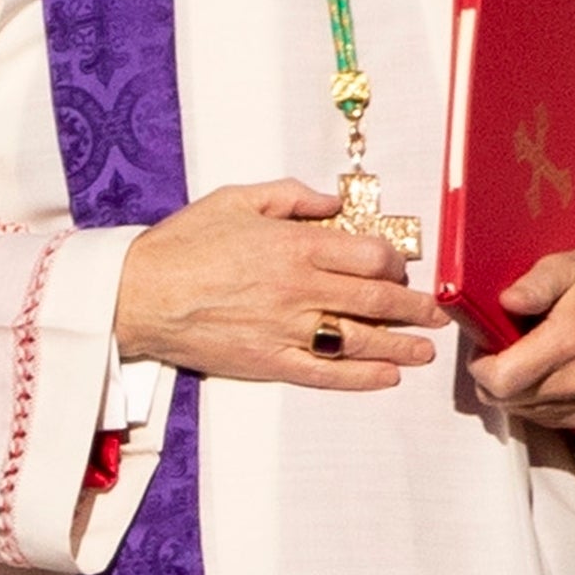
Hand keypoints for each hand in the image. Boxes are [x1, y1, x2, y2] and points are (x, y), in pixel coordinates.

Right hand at [114, 179, 446, 389]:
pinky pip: (328, 374)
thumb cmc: (183, 243)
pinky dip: (362, 378)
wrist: (138, 294)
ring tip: (426, 351)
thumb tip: (334, 202)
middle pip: (376, 300)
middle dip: (415, 308)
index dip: (394, 262)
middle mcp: (299, 289)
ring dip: (401, 346)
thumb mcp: (236, 199)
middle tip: (437, 314)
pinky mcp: (271, 362)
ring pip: (361, 341)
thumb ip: (291, 197)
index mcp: (294, 246)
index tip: (401, 268)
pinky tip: (387, 377)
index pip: (368, 255)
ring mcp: (287, 330)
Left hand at [465, 252, 574, 431]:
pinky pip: (544, 420)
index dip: (480, 366)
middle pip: (507, 400)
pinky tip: (539, 375)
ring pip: (522, 412)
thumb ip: (533, 285)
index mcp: (568, 343)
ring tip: (522, 359)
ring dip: (511, 391)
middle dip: (490, 377)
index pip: (502, 380)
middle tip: (499, 350)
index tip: (483, 347)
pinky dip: (532, 401)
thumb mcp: (565, 268)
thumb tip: (507, 301)